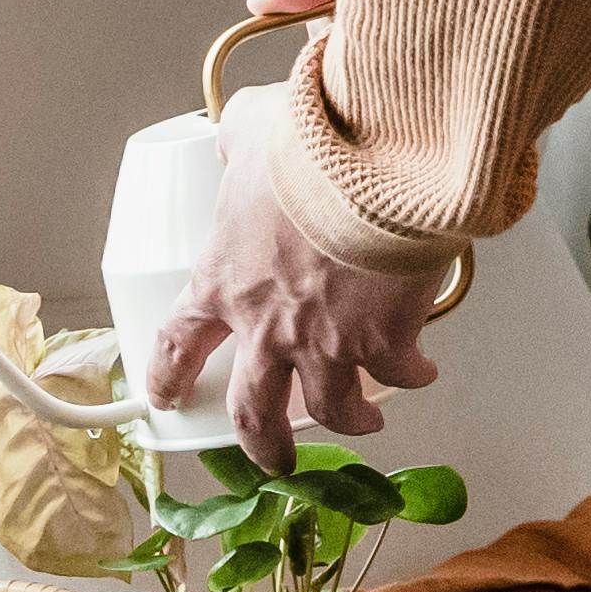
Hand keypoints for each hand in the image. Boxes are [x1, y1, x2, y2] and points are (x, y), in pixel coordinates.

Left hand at [147, 63, 456, 463]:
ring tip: (366, 423)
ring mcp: (328, 342)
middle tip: (271, 460)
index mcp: (224, 280)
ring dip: (348, 422)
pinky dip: (410, 376)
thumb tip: (238, 135)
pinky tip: (422, 369)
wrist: (380, 162)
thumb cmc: (313, 145)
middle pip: (253, 410)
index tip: (168, 396)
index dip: (170, 375)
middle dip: (261, 445)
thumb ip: (238, 143)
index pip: (180, 342)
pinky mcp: (386, 340)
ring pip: (331, 408)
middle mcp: (269, 326)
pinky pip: (398, 374)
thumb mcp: (252, 130)